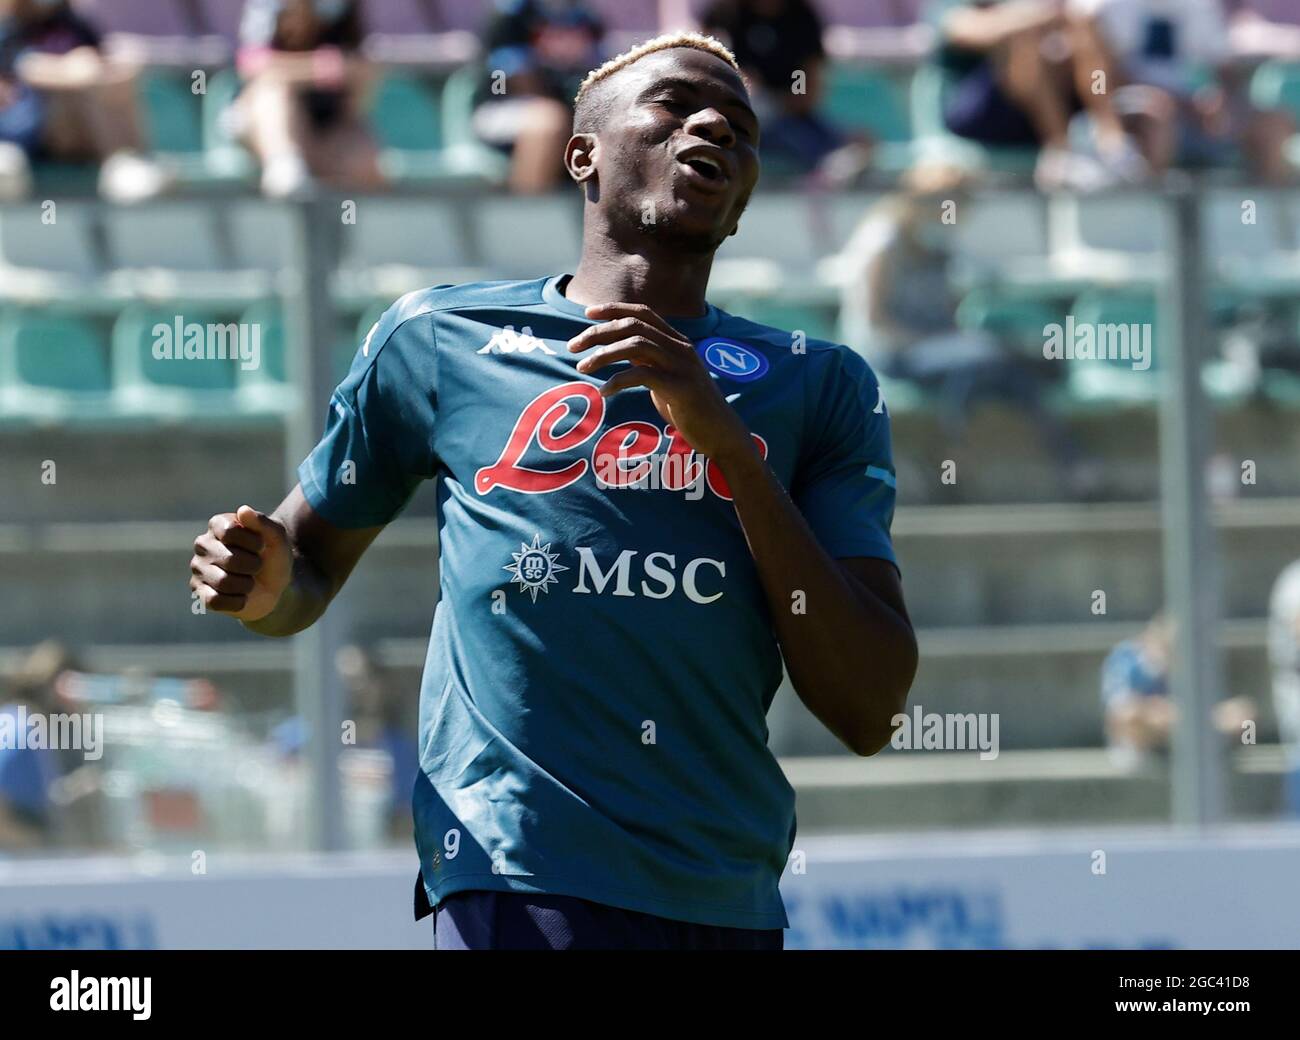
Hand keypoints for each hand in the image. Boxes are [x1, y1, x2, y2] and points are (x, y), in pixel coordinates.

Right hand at [190, 505, 291, 621]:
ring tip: (250, 581)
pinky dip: (237, 601)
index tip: (262, 545)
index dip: (254, 542)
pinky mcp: (200, 592)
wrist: (275, 586)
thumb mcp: (277, 537)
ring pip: (223, 582)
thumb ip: (263, 522)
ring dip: (247, 585)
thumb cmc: (273, 556)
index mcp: (218, 525)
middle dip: (253, 566)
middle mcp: (203, 544)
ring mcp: (199, 569)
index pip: (230, 531)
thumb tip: (243, 510)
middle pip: (229, 559)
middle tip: (257, 566)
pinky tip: (242, 596)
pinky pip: (215, 601)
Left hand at [568, 302, 758, 465]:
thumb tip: (619, 353)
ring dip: (604, 354)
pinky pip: (642, 375)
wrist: (722, 434)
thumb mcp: (667, 379)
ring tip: (583, 367)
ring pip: (635, 345)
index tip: (587, 313)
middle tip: (573, 346)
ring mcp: (682, 366)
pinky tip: (604, 392)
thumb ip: (648, 362)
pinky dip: (618, 381)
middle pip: (633, 325)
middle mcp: (681, 348)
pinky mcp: (681, 387)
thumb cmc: (691, 409)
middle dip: (599, 332)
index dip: (614, 309)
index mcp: (677, 342)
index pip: (643, 312)